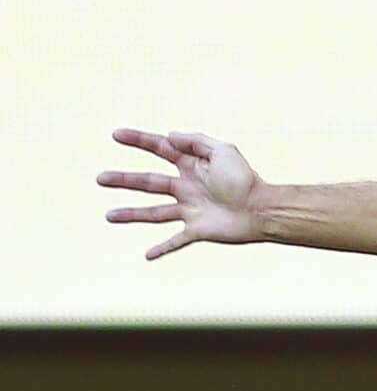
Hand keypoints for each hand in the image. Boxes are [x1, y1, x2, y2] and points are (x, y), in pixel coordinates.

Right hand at [99, 129, 266, 258]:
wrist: (262, 210)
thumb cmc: (245, 178)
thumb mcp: (222, 150)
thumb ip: (196, 142)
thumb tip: (170, 136)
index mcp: (192, 165)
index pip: (160, 149)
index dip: (139, 140)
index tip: (115, 134)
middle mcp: (187, 187)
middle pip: (148, 182)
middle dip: (124, 180)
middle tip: (99, 178)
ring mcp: (190, 210)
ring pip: (154, 212)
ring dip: (131, 214)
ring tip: (109, 216)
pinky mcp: (197, 230)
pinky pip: (176, 241)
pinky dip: (162, 249)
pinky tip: (147, 256)